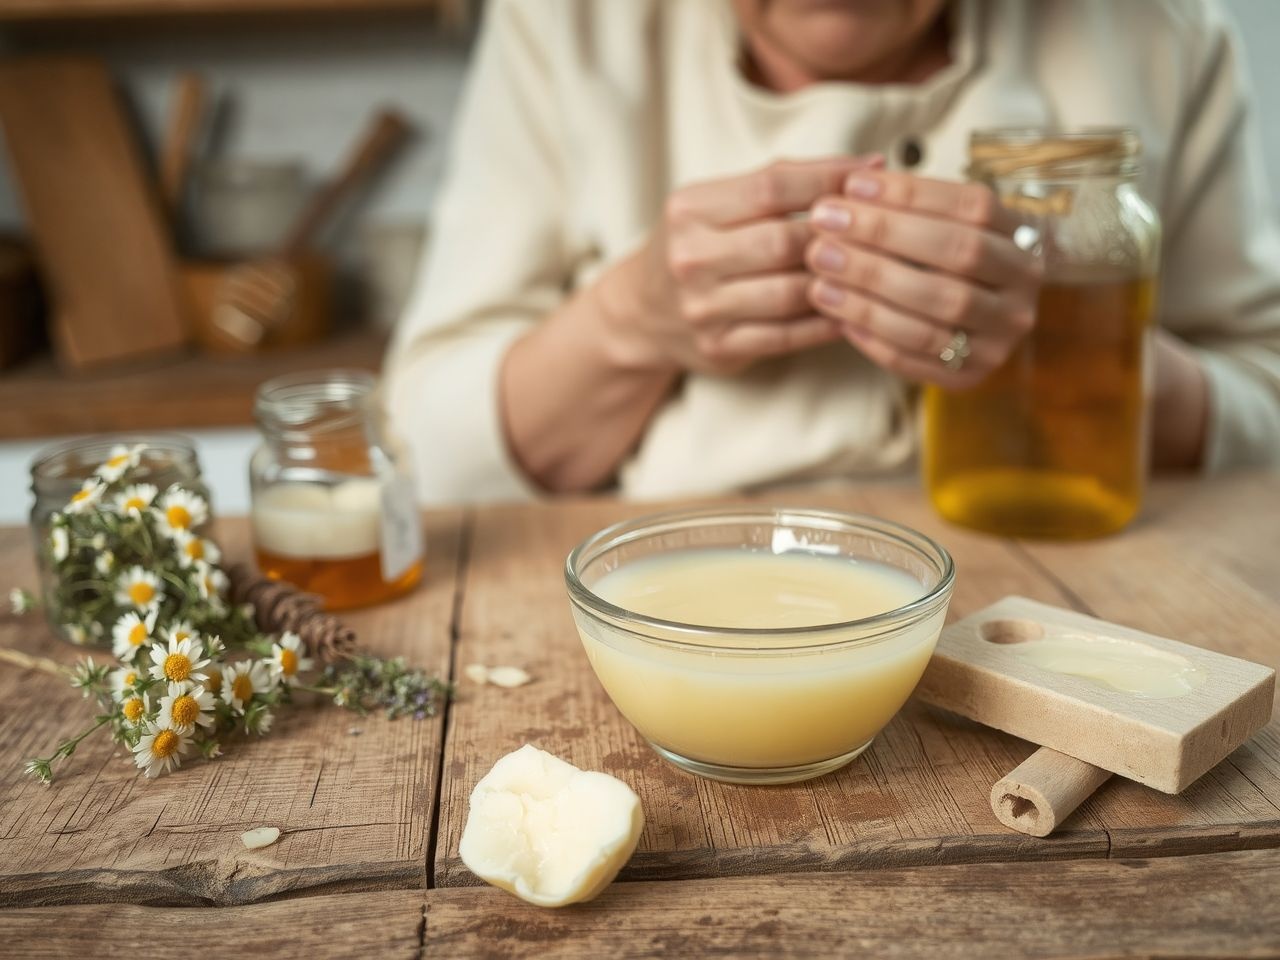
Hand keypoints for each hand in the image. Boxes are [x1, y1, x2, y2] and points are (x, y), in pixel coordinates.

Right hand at [598, 156, 882, 374]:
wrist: (642, 313)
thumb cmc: (696, 247)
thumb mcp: (715, 204)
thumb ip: (777, 185)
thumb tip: (866, 166)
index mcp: (690, 209)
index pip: (772, 185)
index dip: (828, 177)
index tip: (871, 172)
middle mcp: (690, 257)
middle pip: (784, 240)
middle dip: (836, 235)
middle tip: (876, 230)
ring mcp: (703, 307)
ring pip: (790, 292)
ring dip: (836, 281)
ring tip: (870, 269)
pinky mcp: (719, 347)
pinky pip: (788, 335)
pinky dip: (826, 322)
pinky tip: (850, 308)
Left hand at [804, 170, 1042, 387]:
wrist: (979, 323)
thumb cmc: (946, 259)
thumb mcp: (943, 224)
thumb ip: (907, 207)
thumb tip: (850, 189)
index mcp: (1022, 235)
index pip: (970, 205)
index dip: (910, 194)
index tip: (852, 186)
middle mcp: (1023, 285)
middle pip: (958, 253)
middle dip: (885, 237)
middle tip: (825, 227)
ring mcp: (1002, 335)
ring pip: (939, 309)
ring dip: (872, 289)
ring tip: (820, 272)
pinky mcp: (972, 376)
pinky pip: (919, 357)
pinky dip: (874, 335)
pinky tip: (838, 316)